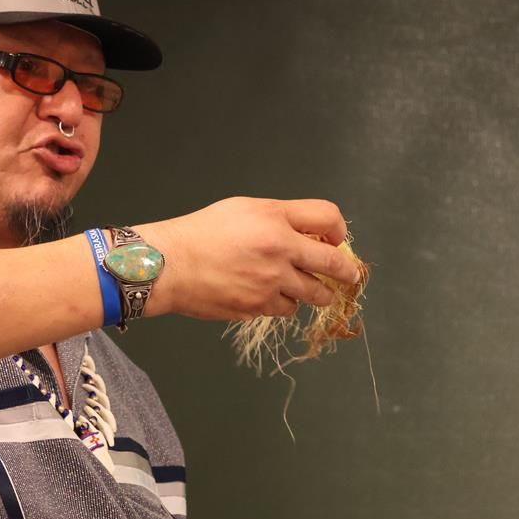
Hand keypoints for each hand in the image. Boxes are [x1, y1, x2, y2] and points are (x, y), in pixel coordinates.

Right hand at [137, 197, 361, 320]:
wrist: (169, 265)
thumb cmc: (200, 233)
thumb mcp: (242, 209)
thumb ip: (278, 218)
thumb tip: (308, 235)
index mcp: (276, 219)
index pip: (329, 217)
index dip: (338, 230)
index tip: (336, 239)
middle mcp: (280, 250)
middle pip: (334, 263)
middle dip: (347, 272)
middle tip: (350, 276)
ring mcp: (272, 282)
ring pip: (314, 294)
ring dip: (319, 293)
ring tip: (318, 293)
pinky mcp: (259, 307)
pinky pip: (286, 309)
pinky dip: (284, 304)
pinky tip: (272, 296)